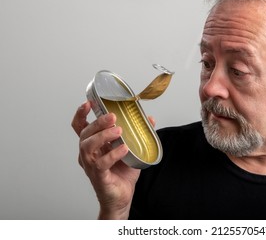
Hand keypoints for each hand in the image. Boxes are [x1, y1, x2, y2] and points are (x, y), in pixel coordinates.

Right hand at [71, 101, 140, 218]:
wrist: (122, 197)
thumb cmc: (122, 173)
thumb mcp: (132, 149)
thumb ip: (138, 133)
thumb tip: (150, 118)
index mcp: (93, 145)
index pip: (80, 127)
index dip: (81, 114)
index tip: (88, 103)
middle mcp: (88, 154)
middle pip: (85, 134)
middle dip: (98, 122)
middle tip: (113, 117)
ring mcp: (91, 165)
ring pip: (88, 147)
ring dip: (103, 136)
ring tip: (119, 131)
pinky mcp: (98, 176)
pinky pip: (101, 163)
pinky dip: (112, 154)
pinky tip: (123, 149)